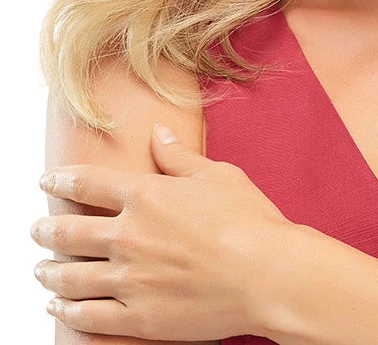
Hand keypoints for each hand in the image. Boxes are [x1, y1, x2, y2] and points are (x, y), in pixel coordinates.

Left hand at [31, 123, 296, 340]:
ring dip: (50, 272)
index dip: (61, 180)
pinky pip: (88, 317)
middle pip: (69, 233)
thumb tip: (158, 133)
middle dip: (46, 230)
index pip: (88, 184)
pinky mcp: (138, 317)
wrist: (267, 274)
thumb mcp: (217, 175)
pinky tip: (58, 308)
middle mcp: (129, 236)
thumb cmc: (249, 221)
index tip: (47, 180)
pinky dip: (66, 312)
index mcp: (146, 196)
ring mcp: (130, 280)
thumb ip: (179, 157)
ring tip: (41, 270)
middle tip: (37, 229)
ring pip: (71, 277)